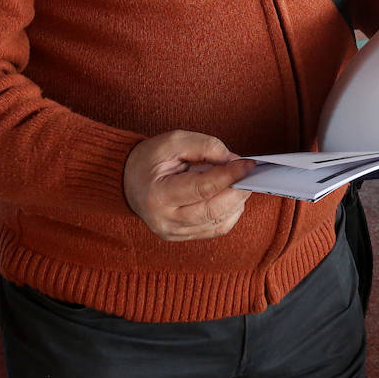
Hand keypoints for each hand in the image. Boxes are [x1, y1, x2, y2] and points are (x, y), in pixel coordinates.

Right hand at [123, 131, 254, 241]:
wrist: (128, 180)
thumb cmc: (149, 159)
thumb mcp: (174, 141)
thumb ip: (206, 146)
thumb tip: (234, 160)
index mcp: (158, 195)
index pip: (203, 188)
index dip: (230, 176)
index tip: (249, 164)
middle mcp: (165, 220)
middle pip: (213, 211)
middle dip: (238, 191)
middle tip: (250, 174)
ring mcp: (173, 232)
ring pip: (218, 223)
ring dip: (237, 202)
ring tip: (239, 182)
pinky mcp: (181, 236)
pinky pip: (216, 229)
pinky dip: (230, 213)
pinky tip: (230, 196)